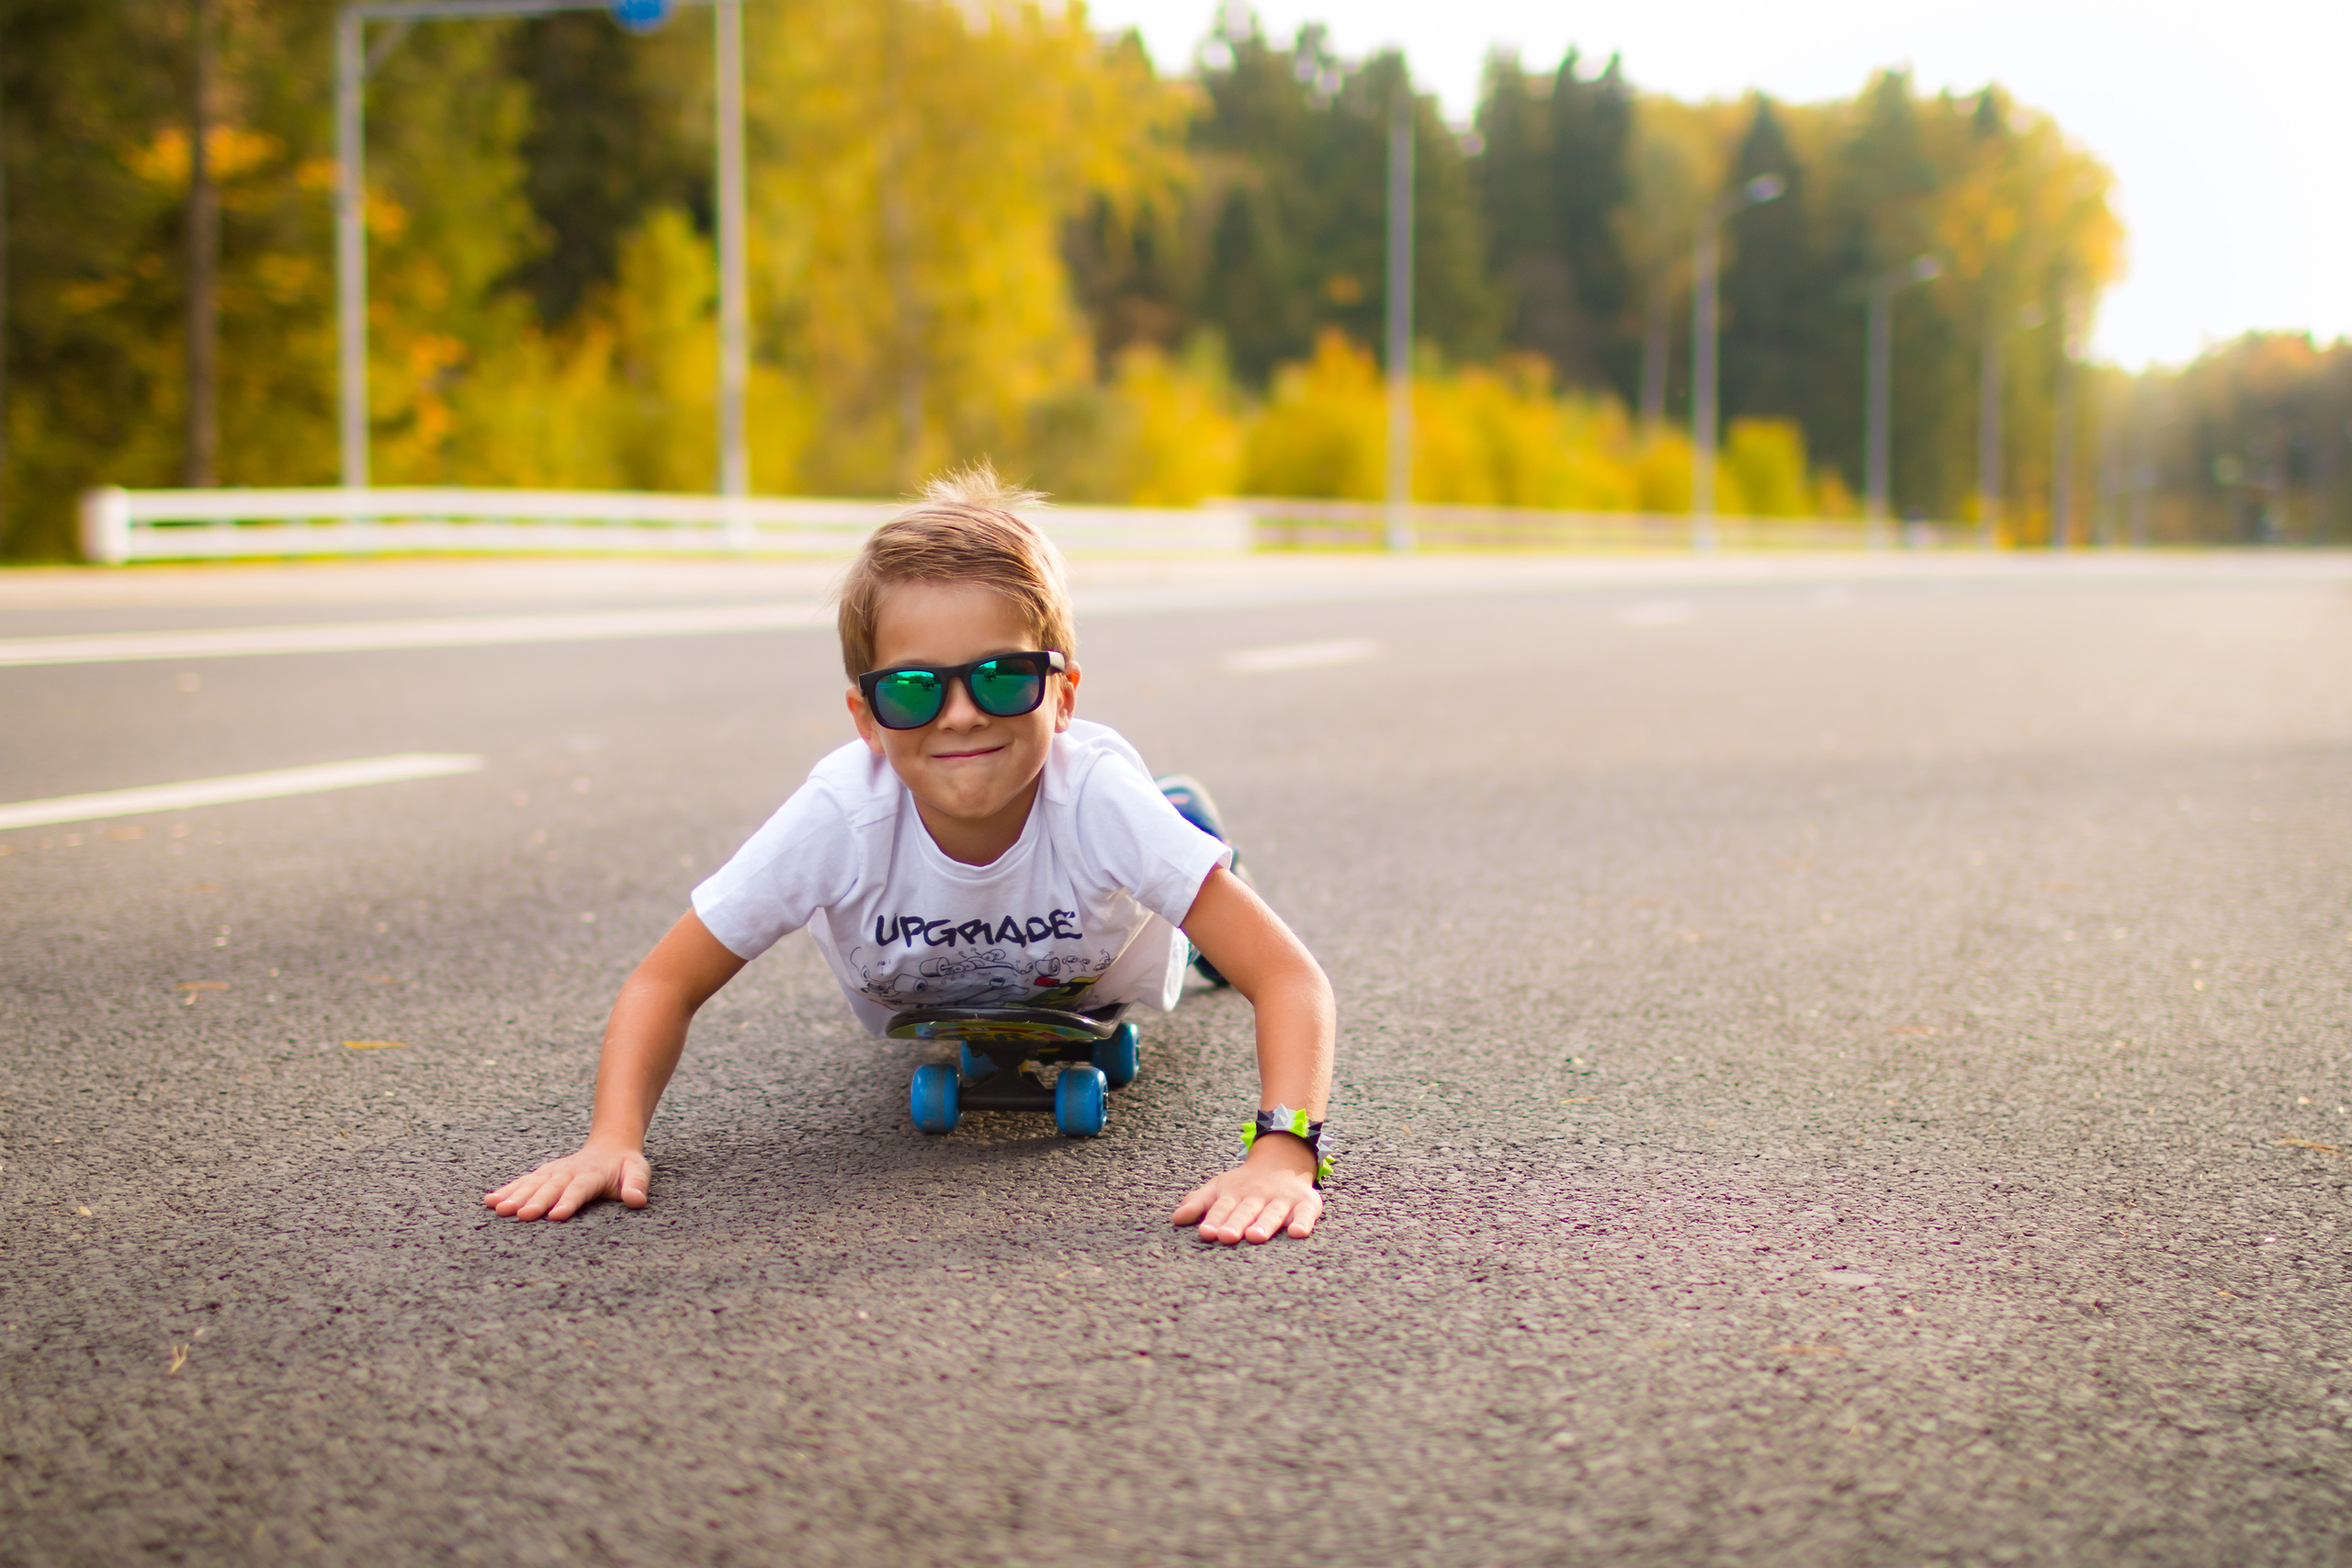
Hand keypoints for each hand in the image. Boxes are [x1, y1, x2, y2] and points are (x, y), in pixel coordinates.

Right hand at [483, 1141, 648, 1221]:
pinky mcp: (543, 1174)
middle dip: (536, 1201)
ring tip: (498, 1208)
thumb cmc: (625, 1166)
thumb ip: (637, 1185)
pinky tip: (490, 1200)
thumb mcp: (638, 1172)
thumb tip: (637, 1201)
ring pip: (533, 1183)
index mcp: (592, 1174)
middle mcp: (569, 1171)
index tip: (556, 1215)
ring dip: (515, 1195)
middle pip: (551, 1187)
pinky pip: (523, 1181)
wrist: (611, 1145)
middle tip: (521, 1215)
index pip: (580, 1189)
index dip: (568, 1201)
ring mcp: (554, 1171)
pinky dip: (507, 1190)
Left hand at [1172, 1135, 1322, 1244]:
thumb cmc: (1244, 1185)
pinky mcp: (1306, 1203)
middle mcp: (1258, 1196)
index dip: (1214, 1219)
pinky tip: (1297, 1232)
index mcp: (1235, 1194)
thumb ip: (1198, 1203)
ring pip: (1273, 1213)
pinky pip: (1306, 1213)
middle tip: (1227, 1236)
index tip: (1206, 1232)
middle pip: (1246, 1211)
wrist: (1282, 1159)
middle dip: (1236, 1223)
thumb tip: (1175, 1219)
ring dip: (1265, 1224)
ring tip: (1255, 1236)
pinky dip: (1304, 1222)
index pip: (1223, 1207)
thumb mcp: (1219, 1188)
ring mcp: (1282, 1200)